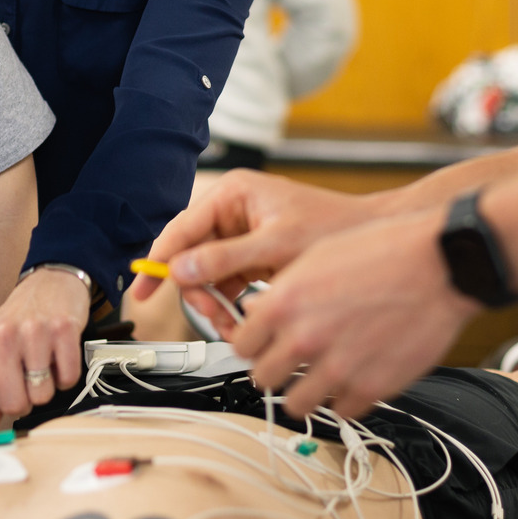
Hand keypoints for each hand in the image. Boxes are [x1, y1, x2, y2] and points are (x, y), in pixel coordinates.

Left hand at [0, 268, 90, 435]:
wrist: (52, 280)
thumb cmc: (21, 319)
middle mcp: (5, 337)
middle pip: (14, 403)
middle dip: (24, 400)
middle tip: (26, 378)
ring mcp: (36, 332)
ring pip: (42, 395)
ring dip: (46, 387)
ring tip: (44, 362)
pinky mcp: (64, 330)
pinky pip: (68, 379)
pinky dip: (66, 375)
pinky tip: (60, 356)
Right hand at [127, 171, 378, 337]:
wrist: (373, 237)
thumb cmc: (333, 228)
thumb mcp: (275, 245)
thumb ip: (225, 259)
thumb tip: (181, 270)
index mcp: (233, 194)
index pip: (182, 229)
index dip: (160, 260)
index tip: (144, 287)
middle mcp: (233, 209)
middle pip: (191, 254)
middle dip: (197, 290)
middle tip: (211, 316)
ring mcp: (243, 232)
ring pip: (207, 273)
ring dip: (214, 302)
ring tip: (232, 324)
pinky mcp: (254, 253)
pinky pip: (228, 281)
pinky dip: (231, 303)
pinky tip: (243, 318)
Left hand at [229, 208, 478, 417]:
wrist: (437, 263)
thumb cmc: (382, 250)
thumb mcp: (316, 256)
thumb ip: (282, 292)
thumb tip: (258, 312)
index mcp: (284, 303)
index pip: (240, 345)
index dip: (252, 343)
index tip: (262, 343)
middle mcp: (305, 338)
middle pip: (263, 379)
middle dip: (274, 370)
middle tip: (289, 361)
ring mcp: (338, 367)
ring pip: (296, 405)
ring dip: (304, 392)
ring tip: (318, 376)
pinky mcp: (372, 387)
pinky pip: (342, 411)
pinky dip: (345, 399)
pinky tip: (353, 378)